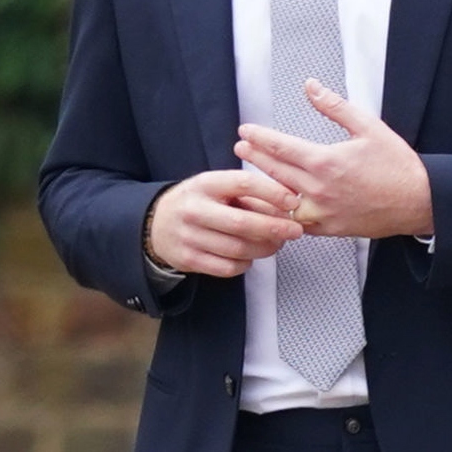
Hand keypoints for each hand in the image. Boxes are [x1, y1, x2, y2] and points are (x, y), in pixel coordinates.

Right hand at [146, 167, 302, 277]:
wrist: (156, 224)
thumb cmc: (198, 203)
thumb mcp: (217, 187)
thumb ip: (248, 195)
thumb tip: (287, 206)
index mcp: (205, 184)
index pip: (242, 184)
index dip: (272, 192)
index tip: (293, 201)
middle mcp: (194, 210)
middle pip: (242, 223)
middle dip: (275, 228)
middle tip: (295, 230)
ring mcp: (189, 236)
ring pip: (238, 249)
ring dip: (265, 249)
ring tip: (277, 244)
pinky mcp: (189, 260)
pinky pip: (227, 268)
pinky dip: (246, 263)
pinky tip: (250, 256)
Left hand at [235, 80, 433, 239]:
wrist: (420, 201)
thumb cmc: (396, 165)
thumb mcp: (369, 127)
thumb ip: (335, 107)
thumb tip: (311, 86)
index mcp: (326, 162)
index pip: (280, 147)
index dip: (259, 138)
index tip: (245, 130)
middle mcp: (319, 189)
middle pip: (275, 171)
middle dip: (254, 156)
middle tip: (239, 147)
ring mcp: (322, 212)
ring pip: (280, 199)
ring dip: (262, 185)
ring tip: (249, 174)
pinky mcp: (328, 228)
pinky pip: (295, 222)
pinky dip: (280, 212)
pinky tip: (272, 205)